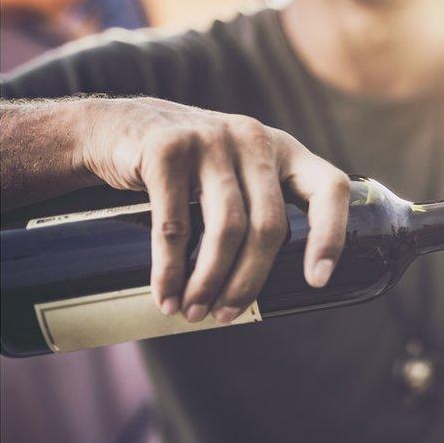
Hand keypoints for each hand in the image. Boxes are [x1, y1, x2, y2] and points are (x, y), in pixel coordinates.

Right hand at [79, 97, 349, 321]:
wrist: (112, 127)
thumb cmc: (187, 169)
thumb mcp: (236, 173)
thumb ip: (260, 206)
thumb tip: (272, 291)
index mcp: (284, 150)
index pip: (330, 188)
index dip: (331, 235)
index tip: (317, 281)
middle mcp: (254, 139)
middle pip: (269, 225)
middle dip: (249, 281)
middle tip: (225, 315)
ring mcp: (211, 139)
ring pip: (227, 228)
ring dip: (210, 281)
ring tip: (194, 312)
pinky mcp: (166, 149)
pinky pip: (175, 224)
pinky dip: (169, 269)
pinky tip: (166, 295)